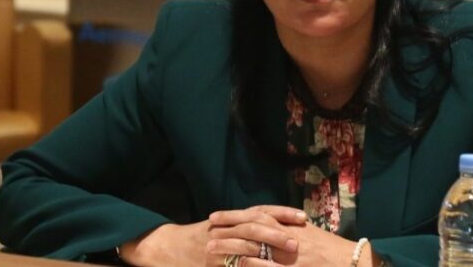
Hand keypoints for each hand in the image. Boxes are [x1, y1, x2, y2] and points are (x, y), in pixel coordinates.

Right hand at [118, 206, 306, 266]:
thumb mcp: (225, 227)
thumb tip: (279, 227)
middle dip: (276, 233)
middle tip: (296, 241)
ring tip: (283, 258)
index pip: (261, 210)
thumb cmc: (202, 238)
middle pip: (254, 225)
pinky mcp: (211, 262)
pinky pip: (233, 265)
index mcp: (232, 218)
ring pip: (244, 246)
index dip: (282, 212)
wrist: (170, 247)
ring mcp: (217, 245)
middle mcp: (225, 227)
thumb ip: (247, 227)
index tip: (303, 217)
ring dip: (265, 252)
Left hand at [209, 208, 380, 266]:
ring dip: (231, 247)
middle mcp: (287, 235)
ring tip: (211, 248)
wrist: (352, 262)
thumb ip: (287, 226)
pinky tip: (239, 264)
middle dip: (228, 226)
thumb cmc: (330, 249)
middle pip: (251, 226)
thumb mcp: (308, 232)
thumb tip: (267, 221)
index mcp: (289, 224)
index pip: (256, 215)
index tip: (216, 216)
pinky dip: (254, 265)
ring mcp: (290, 255)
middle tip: (208, 228)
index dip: (235, 215)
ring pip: (255, 247)